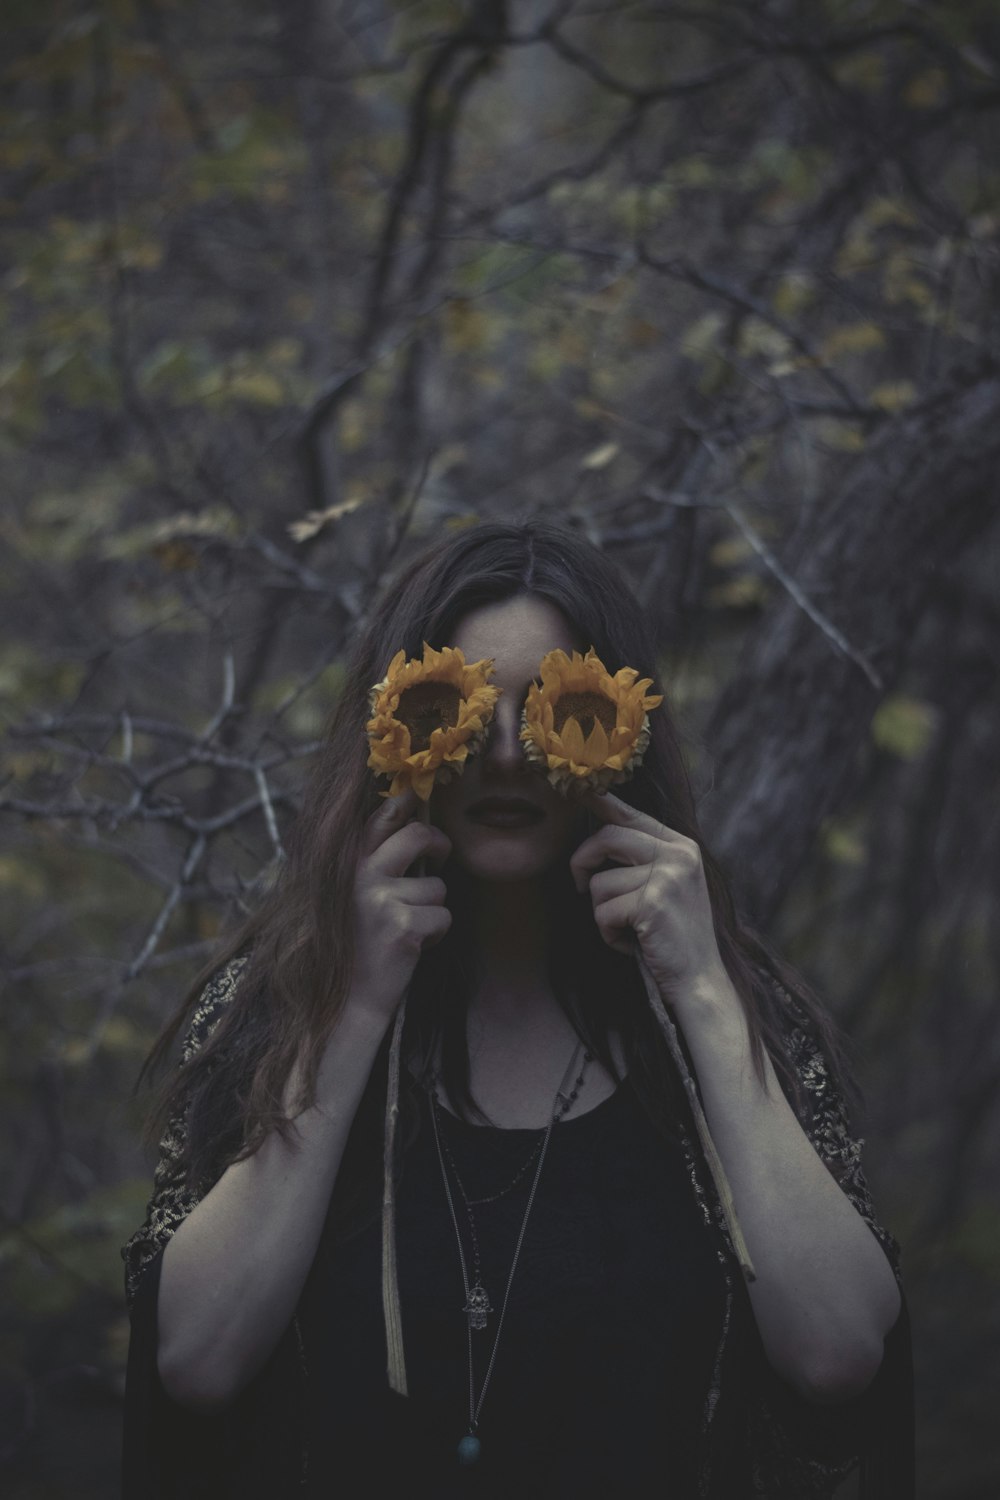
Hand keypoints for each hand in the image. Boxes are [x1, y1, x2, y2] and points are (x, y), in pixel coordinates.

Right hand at [351, 786, 452, 1024]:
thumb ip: (374, 863)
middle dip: (439, 844)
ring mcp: (382, 900)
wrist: (352, 998)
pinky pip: (443, 917)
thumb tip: (413, 823)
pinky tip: (413, 945)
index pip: (380, 818)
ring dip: (433, 908)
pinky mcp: (403, 926)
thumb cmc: (362, 943)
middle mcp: (362, 877)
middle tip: (440, 859)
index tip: (417, 796)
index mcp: (349, 866)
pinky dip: (436, 934)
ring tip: (409, 926)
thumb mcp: (357, 895)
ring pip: (438, 886)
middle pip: (418, 835)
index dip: (405, 802)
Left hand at [569, 788, 730, 1007]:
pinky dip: (609, 934)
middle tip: (582, 888)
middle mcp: (678, 854)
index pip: (631, 814)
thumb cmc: (672, 936)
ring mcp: (668, 876)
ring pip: (599, 882)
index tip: (578, 788)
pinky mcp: (653, 902)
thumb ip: (641, 858)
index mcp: (681, 846)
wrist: (699, 980)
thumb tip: (598, 833)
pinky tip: (633, 943)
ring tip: (630, 929)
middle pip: (607, 837)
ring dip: (603, 913)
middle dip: (583, 863)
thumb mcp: (665, 887)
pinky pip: (603, 911)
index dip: (600, 801)